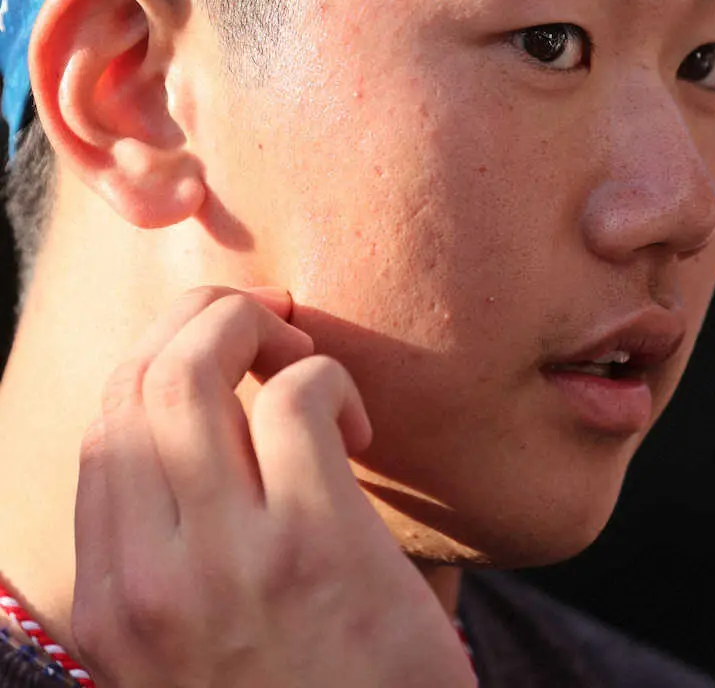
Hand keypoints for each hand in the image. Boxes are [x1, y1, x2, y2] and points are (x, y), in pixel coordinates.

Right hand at [73, 286, 474, 686]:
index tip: (219, 349)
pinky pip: (299, 400)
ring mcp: (226, 563)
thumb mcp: (197, 646)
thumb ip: (177, 551)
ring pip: (196, 368)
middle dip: (207, 319)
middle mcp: (147, 579)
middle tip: (273, 333)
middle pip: (140, 376)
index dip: (160, 356)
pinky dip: (329, 380)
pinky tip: (360, 431)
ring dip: (261, 334)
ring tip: (308, 368)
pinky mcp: (317, 550)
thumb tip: (202, 426)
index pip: (103, 424)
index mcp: (112, 600)